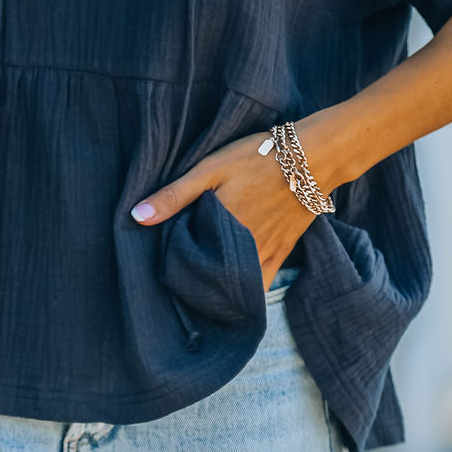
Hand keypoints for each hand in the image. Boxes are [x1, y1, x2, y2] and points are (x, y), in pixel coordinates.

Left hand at [129, 113, 342, 291]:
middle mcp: (240, 248)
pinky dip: (246, 291)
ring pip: (234, 283)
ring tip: (200, 288)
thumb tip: (137, 217)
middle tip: (175, 278)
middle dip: (191, 279)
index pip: (184, 258)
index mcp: (218, 229)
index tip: (159, 260)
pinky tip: (234, 294)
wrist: (315, 158)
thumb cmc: (260, 157)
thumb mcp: (211, 169)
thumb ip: (175, 196)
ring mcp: (264, 253)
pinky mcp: (282, 251)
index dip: (170, 261)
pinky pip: (262, 282)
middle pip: (208, 275)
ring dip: (216, 288)